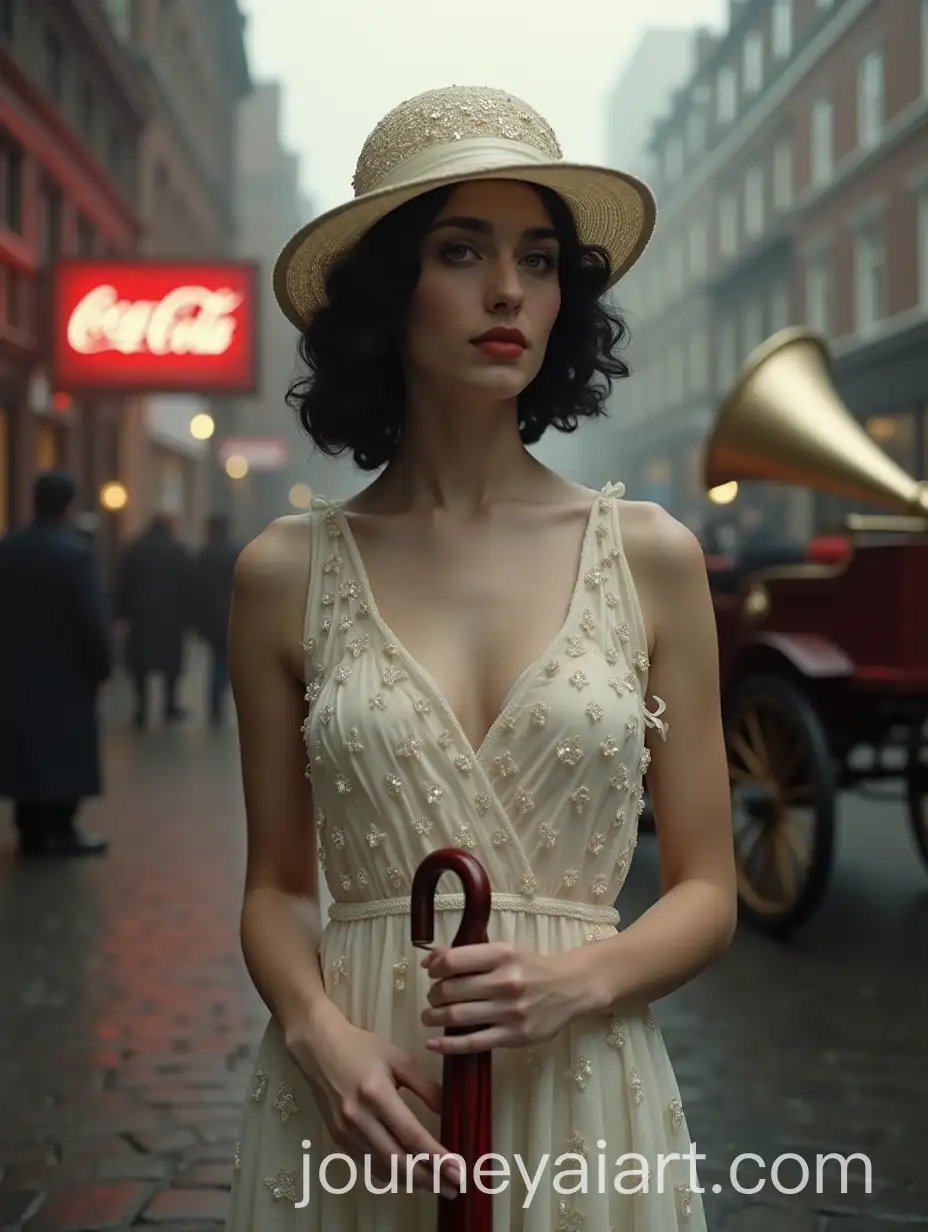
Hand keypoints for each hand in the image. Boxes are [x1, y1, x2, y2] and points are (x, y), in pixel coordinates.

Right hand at [285, 1003, 460, 1197]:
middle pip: (398, 1161)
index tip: (458, 1170)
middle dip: (429, 1178)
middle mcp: (359, 1118)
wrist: (319, 1048)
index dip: (437, 1156)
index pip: (412, 1135)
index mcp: (376, 1094)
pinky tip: (408, 1175)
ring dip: (412, 1181)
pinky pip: (368, 1165)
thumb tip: (448, 1111)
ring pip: (383, 1169)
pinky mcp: (339, 1139)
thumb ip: (426, 1086)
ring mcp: (346, 1132)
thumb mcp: (399, 1059)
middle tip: (454, 1188)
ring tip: (437, 1184)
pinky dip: (391, 1174)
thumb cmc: (362, 1047)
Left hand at [420, 942, 591, 1054]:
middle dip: (433, 995)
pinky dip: (448, 1045)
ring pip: (458, 1016)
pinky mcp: (515, 1036)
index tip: (430, 973)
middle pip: (451, 990)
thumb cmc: (531, 968)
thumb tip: (429, 961)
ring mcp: (510, 1011)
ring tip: (429, 1017)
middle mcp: (506, 981)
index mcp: (502, 954)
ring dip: (434, 1018)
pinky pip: (473, 1043)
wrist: (571, 988)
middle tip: (432, 998)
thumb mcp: (504, 951)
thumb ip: (469, 954)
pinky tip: (433, 1044)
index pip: (454, 961)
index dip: (434, 968)